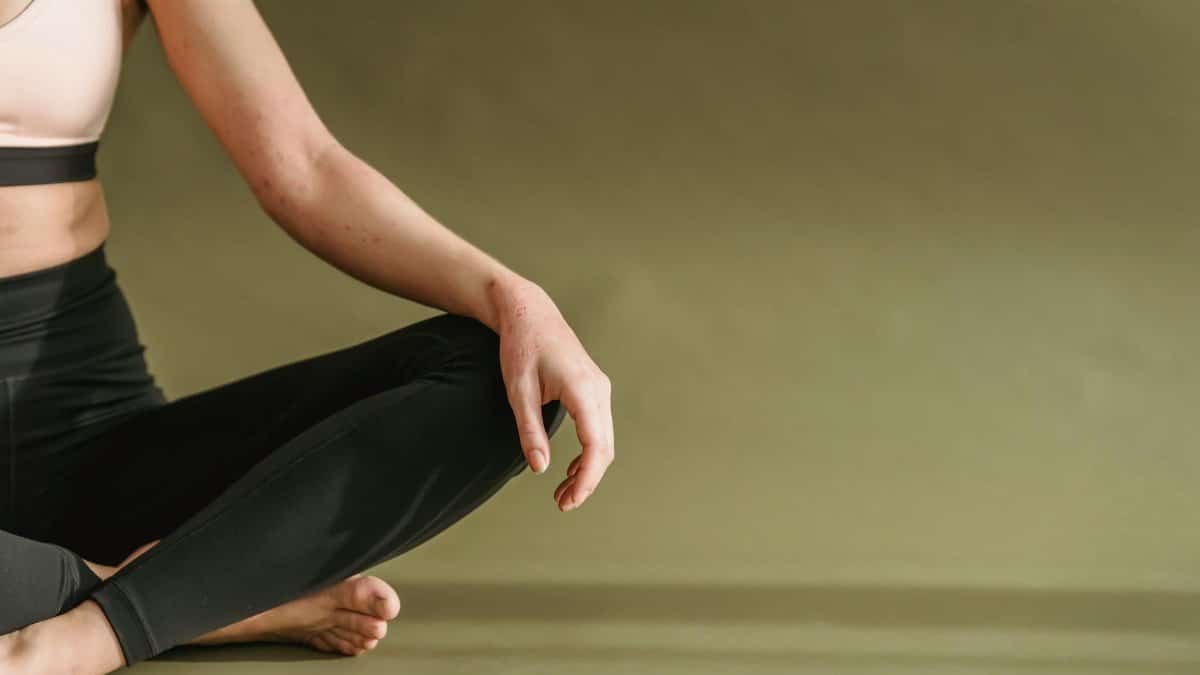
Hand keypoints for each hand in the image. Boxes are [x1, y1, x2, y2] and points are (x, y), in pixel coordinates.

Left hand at [492, 279, 613, 511]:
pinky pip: (600, 428)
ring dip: (589, 469)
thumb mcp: (518, 391)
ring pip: (605, 440)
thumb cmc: (521, 347)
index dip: (586, 479)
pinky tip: (571, 469)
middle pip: (605, 448)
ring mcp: (600, 388)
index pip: (595, 445)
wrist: (529, 312)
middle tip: (562, 504)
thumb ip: (529, 431)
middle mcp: (599, 389)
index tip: (569, 501)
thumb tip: (540, 468)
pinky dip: (590, 452)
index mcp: (582, 389)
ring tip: (564, 493)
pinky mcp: (595, 389)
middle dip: (587, 480)